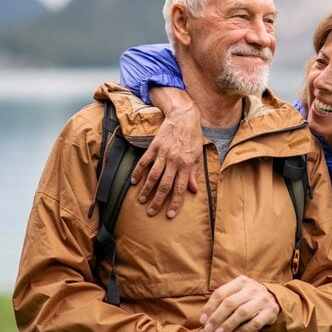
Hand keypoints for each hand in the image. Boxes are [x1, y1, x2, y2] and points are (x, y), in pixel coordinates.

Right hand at [130, 87, 202, 217]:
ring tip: (141, 200)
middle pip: (165, 185)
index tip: (169, 215)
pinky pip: (144, 161)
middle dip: (158, 201)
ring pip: (153, 176)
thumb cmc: (193, 137)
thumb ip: (194, 173)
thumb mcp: (198, 155)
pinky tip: (133, 181)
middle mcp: (175, 161)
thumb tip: (194, 190)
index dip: (175, 203)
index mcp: (187, 165)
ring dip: (146, 189)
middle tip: (151, 212)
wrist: (184, 116)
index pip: (180, 188)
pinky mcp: (154, 146)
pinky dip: (138, 171)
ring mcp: (163, 154)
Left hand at [200, 275, 279, 331]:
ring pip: (242, 312)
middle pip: (230, 303)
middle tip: (208, 329)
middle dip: (217, 317)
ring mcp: (262, 299)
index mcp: (241, 281)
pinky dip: (244, 329)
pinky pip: (255, 322)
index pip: (221, 293)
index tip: (203, 319)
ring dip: (228, 324)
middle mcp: (252, 288)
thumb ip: (222, 300)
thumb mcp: (237, 292)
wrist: (274, 298)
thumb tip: (204, 315)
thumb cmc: (248, 297)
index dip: (210, 307)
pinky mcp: (271, 311)